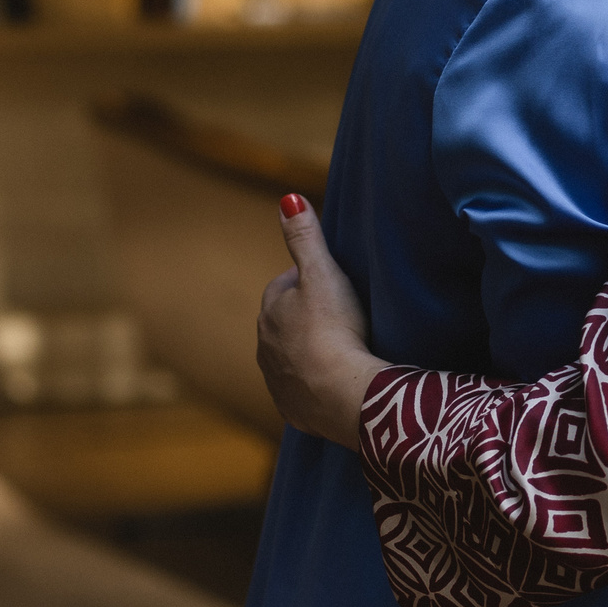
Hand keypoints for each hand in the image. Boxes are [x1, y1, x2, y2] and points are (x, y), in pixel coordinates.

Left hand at [258, 193, 386, 448]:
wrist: (342, 395)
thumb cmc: (334, 328)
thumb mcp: (323, 273)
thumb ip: (305, 237)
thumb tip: (287, 198)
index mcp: (270, 309)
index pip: (284, 285)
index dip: (308, 281)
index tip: (333, 284)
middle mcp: (265, 346)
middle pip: (285, 322)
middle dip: (306, 317)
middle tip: (342, 316)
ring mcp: (277, 380)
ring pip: (291, 357)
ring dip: (311, 351)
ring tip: (342, 349)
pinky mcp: (293, 408)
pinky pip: (302, 391)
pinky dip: (316, 385)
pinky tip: (337, 381)